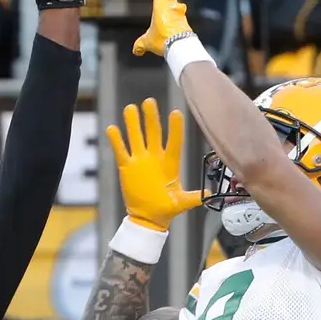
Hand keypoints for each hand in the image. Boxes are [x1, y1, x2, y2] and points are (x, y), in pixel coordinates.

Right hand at [105, 99, 201, 230]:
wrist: (148, 218)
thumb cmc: (166, 209)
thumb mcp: (181, 203)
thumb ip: (193, 197)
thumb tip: (208, 195)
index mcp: (170, 163)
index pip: (174, 142)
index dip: (175, 128)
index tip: (175, 113)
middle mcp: (155, 157)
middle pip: (153, 133)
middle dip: (151, 118)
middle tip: (149, 101)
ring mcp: (140, 161)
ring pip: (136, 137)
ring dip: (133, 123)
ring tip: (130, 108)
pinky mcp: (127, 168)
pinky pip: (121, 151)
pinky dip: (116, 140)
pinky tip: (112, 128)